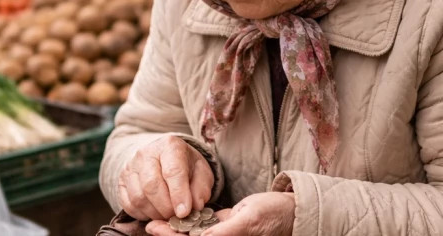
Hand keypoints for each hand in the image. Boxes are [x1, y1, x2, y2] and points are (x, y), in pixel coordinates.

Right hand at [120, 136, 213, 220]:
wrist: (164, 159)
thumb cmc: (186, 167)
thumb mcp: (201, 172)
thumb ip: (201, 189)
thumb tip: (195, 206)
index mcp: (169, 145)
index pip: (172, 171)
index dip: (179, 194)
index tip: (184, 212)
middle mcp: (145, 153)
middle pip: (151, 185)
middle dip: (166, 207)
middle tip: (176, 217)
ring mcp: (130, 167)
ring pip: (138, 197)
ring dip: (155, 213)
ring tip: (167, 215)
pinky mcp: (121, 181)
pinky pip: (128, 204)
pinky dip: (142, 214)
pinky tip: (154, 212)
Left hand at [148, 192, 295, 235]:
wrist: (293, 209)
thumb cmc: (275, 215)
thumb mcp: (249, 220)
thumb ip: (225, 232)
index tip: (154, 228)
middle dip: (170, 233)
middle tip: (150, 224)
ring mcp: (224, 235)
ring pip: (195, 233)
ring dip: (177, 226)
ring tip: (158, 218)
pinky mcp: (226, 226)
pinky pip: (205, 225)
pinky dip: (191, 219)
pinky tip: (179, 212)